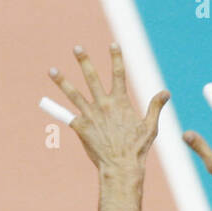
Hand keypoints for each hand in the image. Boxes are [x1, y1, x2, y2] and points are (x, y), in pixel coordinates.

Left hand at [50, 43, 169, 169]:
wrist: (120, 166)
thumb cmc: (137, 148)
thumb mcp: (150, 126)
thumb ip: (155, 107)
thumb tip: (166, 92)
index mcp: (120, 102)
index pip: (119, 73)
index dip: (116, 57)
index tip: (112, 44)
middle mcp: (104, 104)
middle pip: (91, 77)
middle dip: (84, 61)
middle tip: (77, 48)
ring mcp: (90, 115)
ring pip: (73, 94)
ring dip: (62, 81)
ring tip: (52, 70)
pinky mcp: (81, 127)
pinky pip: (68, 115)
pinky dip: (57, 109)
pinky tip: (46, 102)